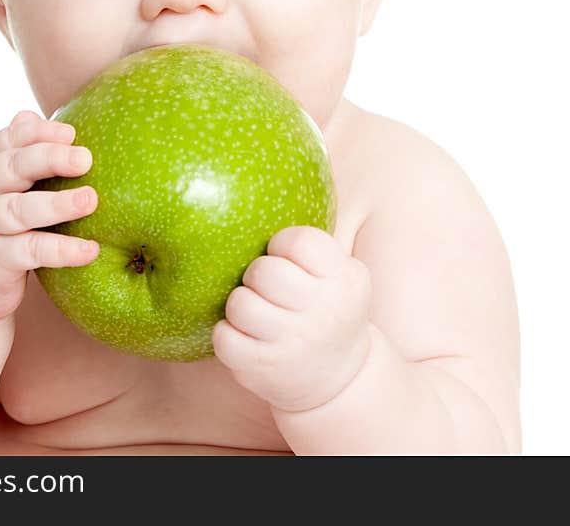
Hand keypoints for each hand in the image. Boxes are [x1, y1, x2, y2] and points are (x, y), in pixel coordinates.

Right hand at [0, 110, 98, 319]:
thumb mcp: (0, 186)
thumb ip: (20, 154)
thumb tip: (38, 115)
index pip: (10, 138)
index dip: (40, 132)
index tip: (72, 133)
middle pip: (13, 167)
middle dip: (50, 158)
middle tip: (86, 159)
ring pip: (19, 211)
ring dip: (57, 204)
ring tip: (90, 200)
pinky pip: (29, 252)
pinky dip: (61, 250)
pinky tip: (90, 249)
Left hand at [211, 225, 371, 412]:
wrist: (339, 379)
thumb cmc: (327, 308)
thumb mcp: (341, 273)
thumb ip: (312, 244)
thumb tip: (255, 189)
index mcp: (346, 280)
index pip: (300, 241)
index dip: (282, 245)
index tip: (284, 258)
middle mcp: (325, 313)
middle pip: (264, 271)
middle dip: (257, 275)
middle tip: (266, 287)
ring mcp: (294, 345)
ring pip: (240, 303)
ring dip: (241, 304)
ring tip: (256, 312)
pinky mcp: (264, 370)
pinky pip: (223, 337)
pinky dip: (227, 334)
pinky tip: (245, 336)